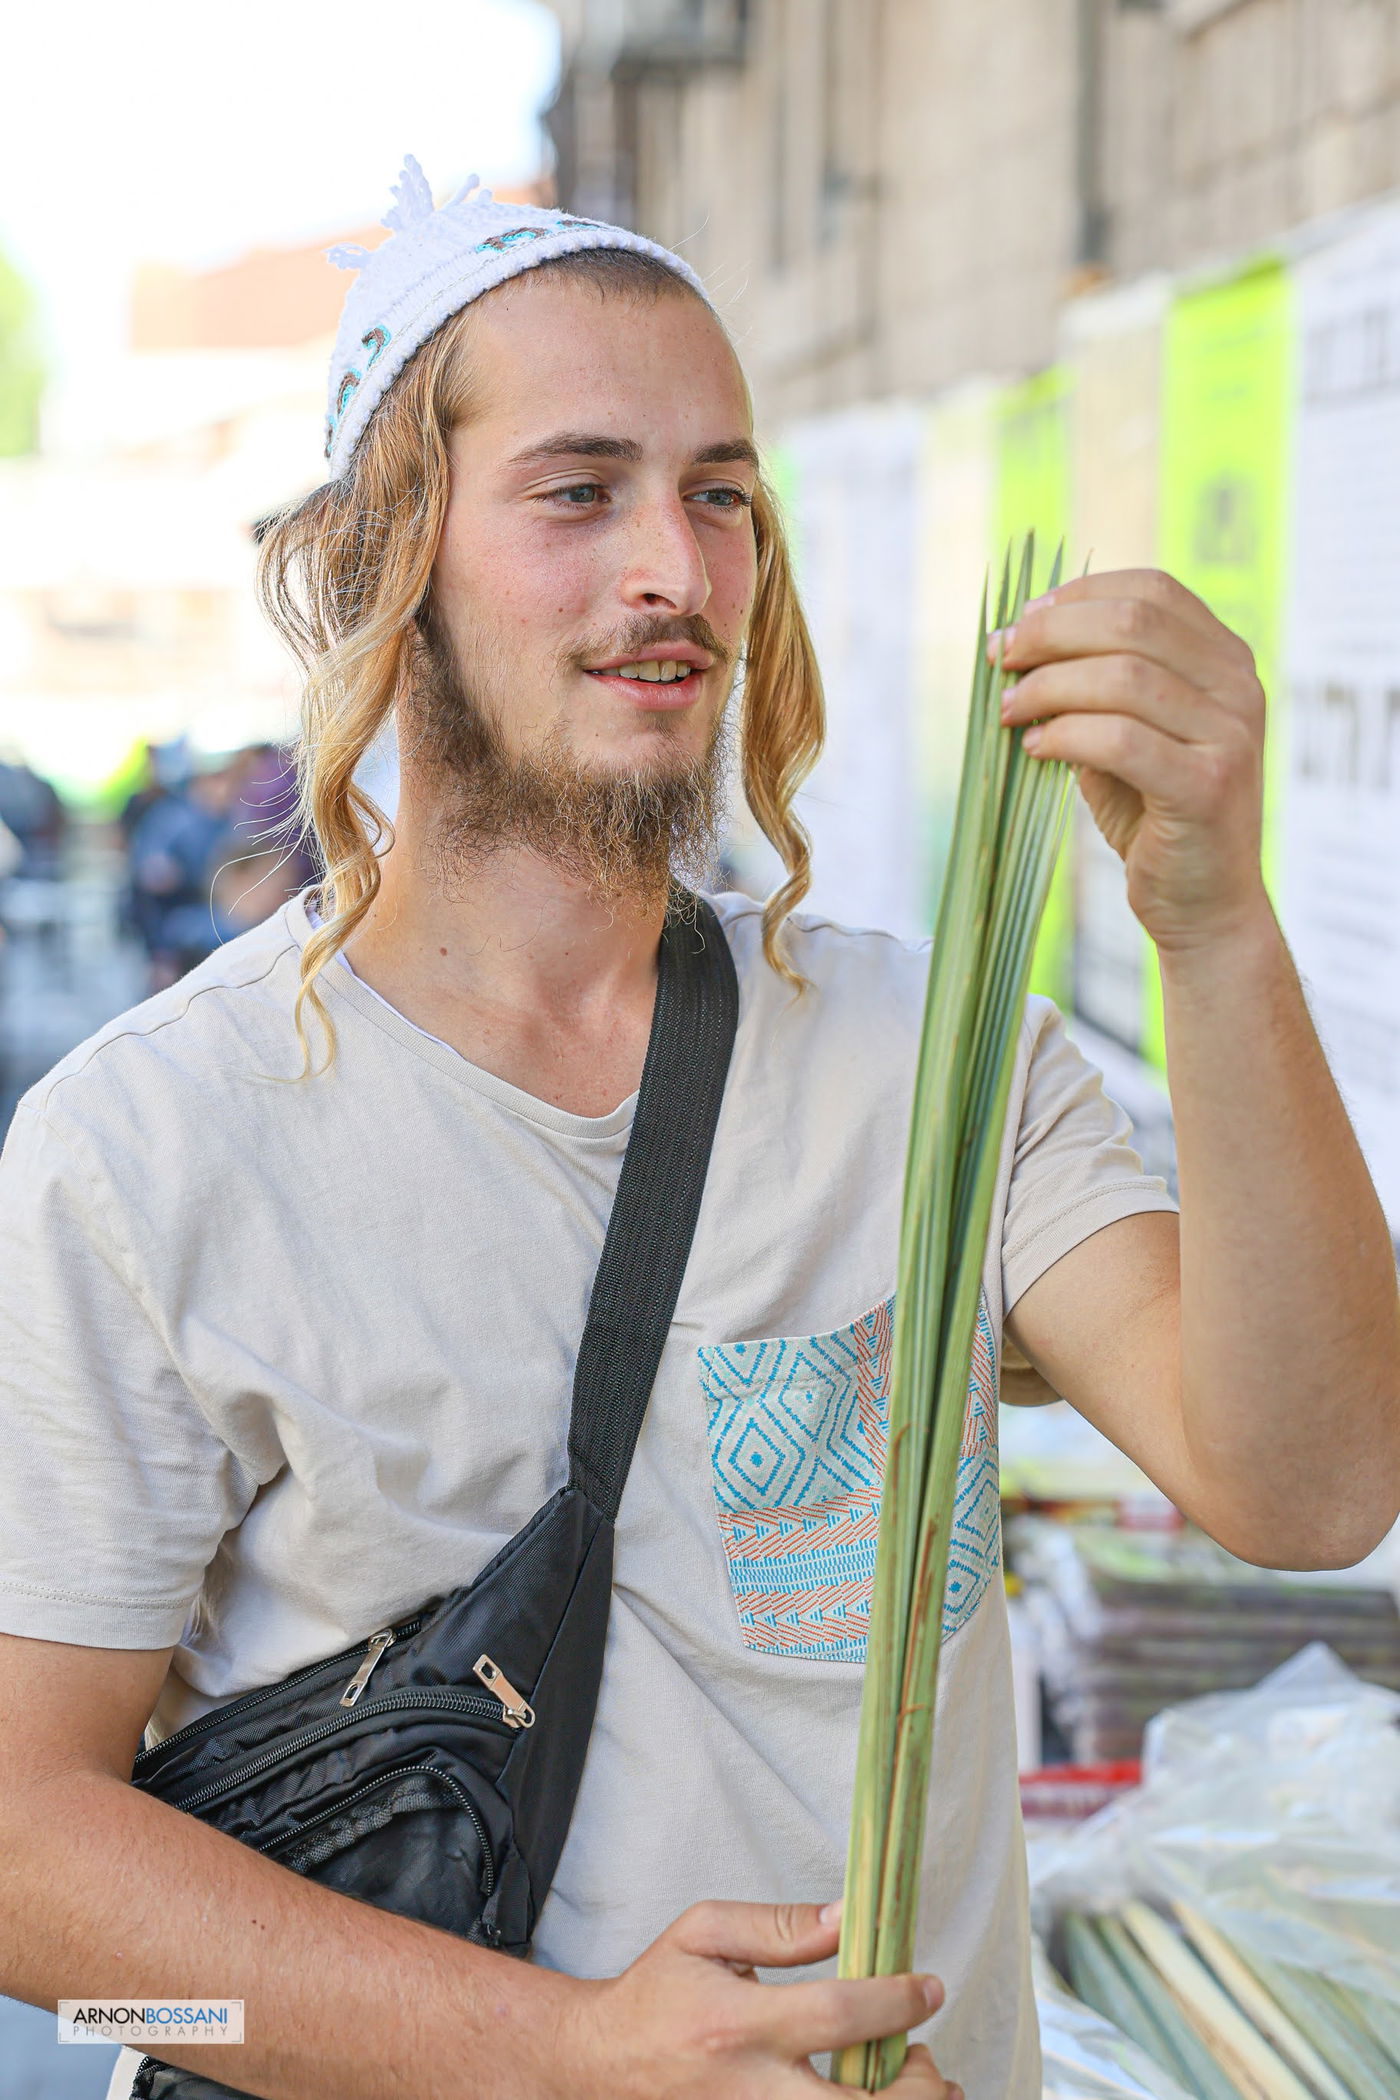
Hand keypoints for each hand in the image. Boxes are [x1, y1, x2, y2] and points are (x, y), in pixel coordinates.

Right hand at [562, 1899, 960, 2097]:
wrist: (601, 2066)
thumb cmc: (656, 1995)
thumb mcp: (704, 1933)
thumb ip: (779, 1926)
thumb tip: (847, 1917)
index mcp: (740, 2025)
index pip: (839, 2016)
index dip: (897, 2001)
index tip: (928, 1987)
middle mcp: (753, 2091)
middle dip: (917, 2087)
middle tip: (928, 2055)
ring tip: (916, 2082)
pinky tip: (879, 2099)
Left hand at [992, 569, 1269, 951]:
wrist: (1205, 905)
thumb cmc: (1156, 818)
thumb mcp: (1124, 738)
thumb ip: (1091, 688)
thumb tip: (1014, 643)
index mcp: (1225, 661)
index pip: (1152, 590)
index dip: (1078, 595)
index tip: (1022, 621)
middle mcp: (1239, 687)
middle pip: (1133, 622)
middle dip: (1051, 634)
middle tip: (1001, 659)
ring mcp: (1231, 735)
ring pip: (1123, 677)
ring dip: (1048, 686)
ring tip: (1009, 711)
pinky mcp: (1208, 786)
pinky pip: (1121, 740)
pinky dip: (1066, 735)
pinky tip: (1036, 748)